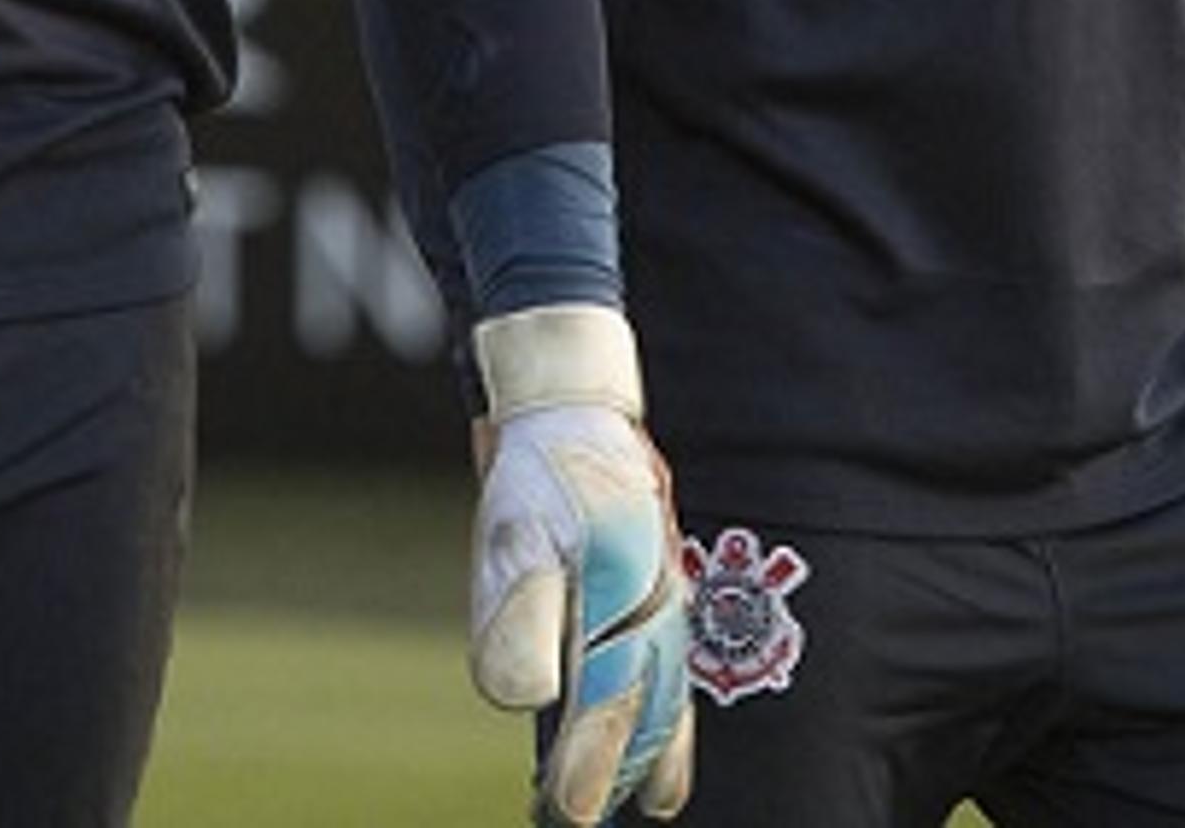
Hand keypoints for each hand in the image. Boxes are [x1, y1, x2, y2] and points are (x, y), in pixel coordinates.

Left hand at [468, 305, 695, 824]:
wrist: (571, 400)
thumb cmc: (539, 473)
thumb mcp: (515, 538)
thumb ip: (522, 618)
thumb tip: (527, 700)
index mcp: (623, 594)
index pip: (607, 700)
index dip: (588, 764)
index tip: (565, 814)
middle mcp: (656, 602)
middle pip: (648, 707)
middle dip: (622, 770)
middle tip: (585, 822)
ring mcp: (663, 593)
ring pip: (667, 689)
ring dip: (654, 748)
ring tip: (650, 801)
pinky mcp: (656, 585)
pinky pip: (670, 663)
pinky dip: (668, 710)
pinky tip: (660, 734)